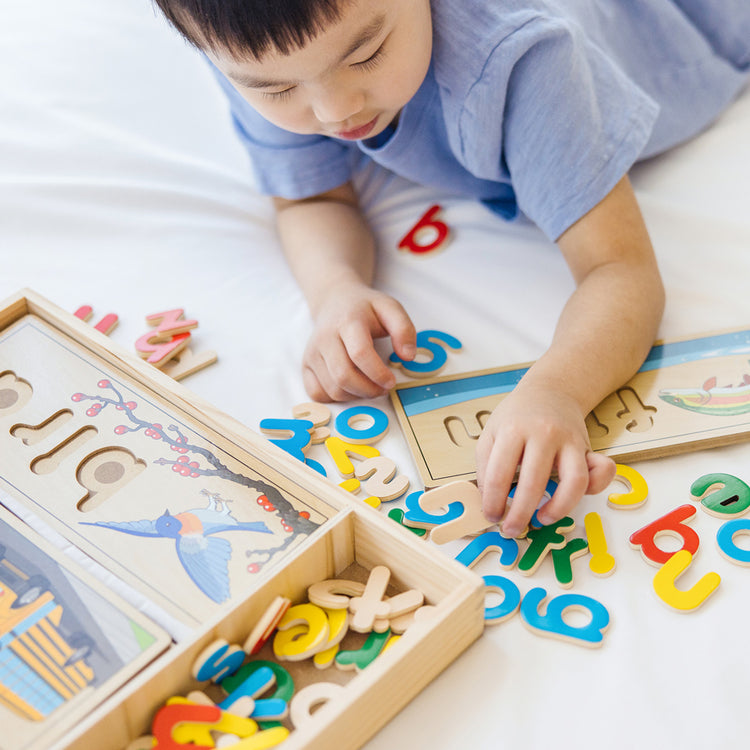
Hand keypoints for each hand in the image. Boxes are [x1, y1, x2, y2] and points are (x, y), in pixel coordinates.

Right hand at [302, 281, 415, 400]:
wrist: (335, 301)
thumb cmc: (366, 309)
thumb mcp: (390, 308)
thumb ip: (404, 329)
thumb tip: (408, 357)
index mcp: (348, 321)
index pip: (360, 353)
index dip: (378, 373)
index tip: (391, 381)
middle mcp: (325, 337)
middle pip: (343, 376)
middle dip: (368, 390)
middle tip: (384, 388)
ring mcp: (312, 353)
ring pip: (332, 389)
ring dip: (356, 395)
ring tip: (370, 387)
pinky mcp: (305, 365)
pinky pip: (317, 394)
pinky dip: (336, 399)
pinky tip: (350, 388)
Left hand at [475, 383, 614, 536]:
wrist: (549, 391)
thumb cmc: (516, 418)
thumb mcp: (491, 434)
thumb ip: (486, 467)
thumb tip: (489, 503)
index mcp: (512, 430)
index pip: (499, 474)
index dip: (493, 502)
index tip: (492, 516)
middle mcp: (544, 434)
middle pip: (534, 482)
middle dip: (520, 514)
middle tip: (512, 530)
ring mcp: (570, 440)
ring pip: (574, 482)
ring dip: (559, 509)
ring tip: (542, 519)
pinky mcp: (588, 446)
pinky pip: (602, 471)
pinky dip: (596, 488)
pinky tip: (572, 498)